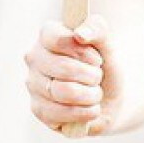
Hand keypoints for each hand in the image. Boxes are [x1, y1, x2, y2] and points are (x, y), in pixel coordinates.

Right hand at [24, 15, 122, 135]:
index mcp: (48, 35)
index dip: (83, 51)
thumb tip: (80, 33)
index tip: (97, 58)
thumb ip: (97, 28)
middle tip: (98, 76)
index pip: (57, 39)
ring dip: (91, 95)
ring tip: (95, 92)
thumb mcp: (107, 42)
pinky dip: (85, 112)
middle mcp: (35, 58)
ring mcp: (33, 84)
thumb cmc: (104, 64)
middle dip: (92, 75)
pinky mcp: (38, 109)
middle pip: (64, 68)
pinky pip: (61, 113)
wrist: (110, 95)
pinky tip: (90, 108)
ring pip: (64, 92)